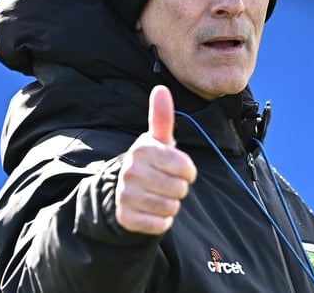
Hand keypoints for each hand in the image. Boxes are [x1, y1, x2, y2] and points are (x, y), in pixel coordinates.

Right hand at [115, 85, 197, 234]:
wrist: (125, 188)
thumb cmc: (152, 160)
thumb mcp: (159, 140)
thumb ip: (162, 116)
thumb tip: (161, 88)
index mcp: (142, 149)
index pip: (185, 167)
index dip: (188, 171)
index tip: (179, 168)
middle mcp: (130, 171)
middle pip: (179, 189)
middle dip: (179, 188)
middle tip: (167, 182)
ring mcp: (126, 194)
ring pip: (170, 207)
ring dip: (171, 204)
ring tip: (160, 195)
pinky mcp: (125, 216)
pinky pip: (159, 224)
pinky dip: (162, 220)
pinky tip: (153, 210)